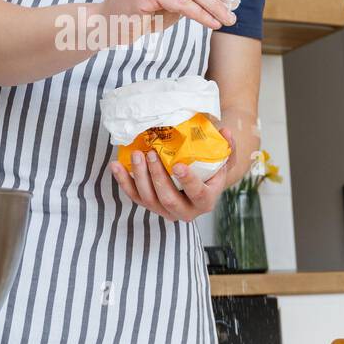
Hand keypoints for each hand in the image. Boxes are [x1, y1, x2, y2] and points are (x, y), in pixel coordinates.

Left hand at [108, 127, 234, 222]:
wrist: (200, 184)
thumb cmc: (212, 169)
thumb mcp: (225, 159)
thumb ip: (228, 147)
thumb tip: (226, 131)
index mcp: (206, 201)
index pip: (198, 194)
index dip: (188, 181)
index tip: (178, 165)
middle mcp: (185, 212)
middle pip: (168, 199)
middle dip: (157, 176)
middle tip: (151, 154)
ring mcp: (165, 211)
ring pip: (149, 199)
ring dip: (140, 176)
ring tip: (137, 155)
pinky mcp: (150, 206)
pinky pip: (134, 196)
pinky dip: (124, 181)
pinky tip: (116, 166)